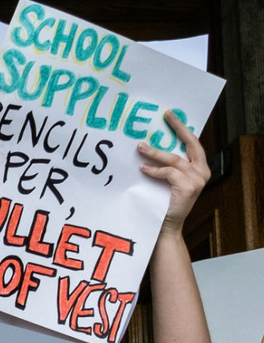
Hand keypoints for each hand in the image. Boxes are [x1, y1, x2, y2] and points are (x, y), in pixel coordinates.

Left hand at [137, 110, 210, 233]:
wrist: (166, 227)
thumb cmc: (162, 203)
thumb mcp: (167, 180)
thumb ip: (167, 165)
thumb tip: (148, 144)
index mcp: (199, 168)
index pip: (192, 143)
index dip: (182, 128)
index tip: (170, 114)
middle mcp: (202, 172)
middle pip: (191, 144)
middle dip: (178, 128)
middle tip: (166, 115)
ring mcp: (197, 180)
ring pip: (174, 159)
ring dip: (155, 152)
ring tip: (140, 147)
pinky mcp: (189, 188)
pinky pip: (169, 173)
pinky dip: (155, 170)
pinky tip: (143, 169)